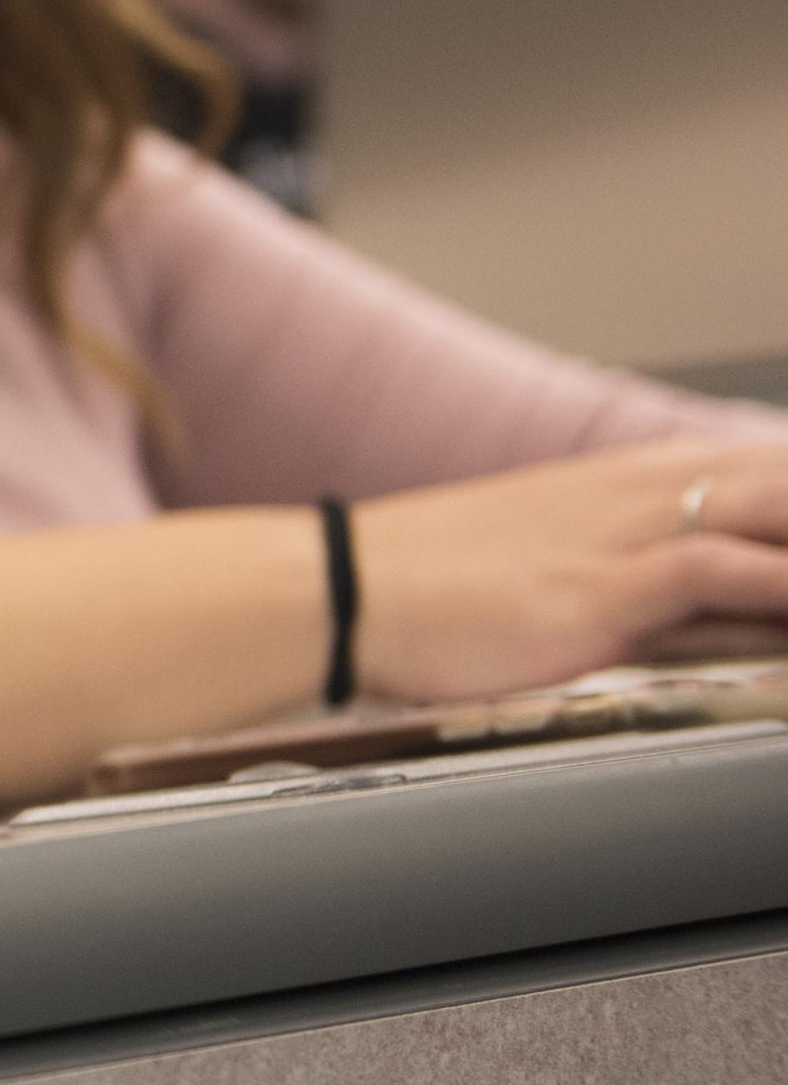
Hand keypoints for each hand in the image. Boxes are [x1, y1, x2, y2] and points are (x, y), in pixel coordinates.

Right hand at [355, 439, 787, 701]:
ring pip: (779, 506)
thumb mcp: (585, 572)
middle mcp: (649, 490)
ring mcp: (628, 532)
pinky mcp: (602, 584)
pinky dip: (779, 583)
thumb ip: (685, 592)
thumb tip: (768, 614)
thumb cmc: (446, 588)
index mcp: (647, 478)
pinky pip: (719, 568)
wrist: (341, 590)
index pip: (783, 470)